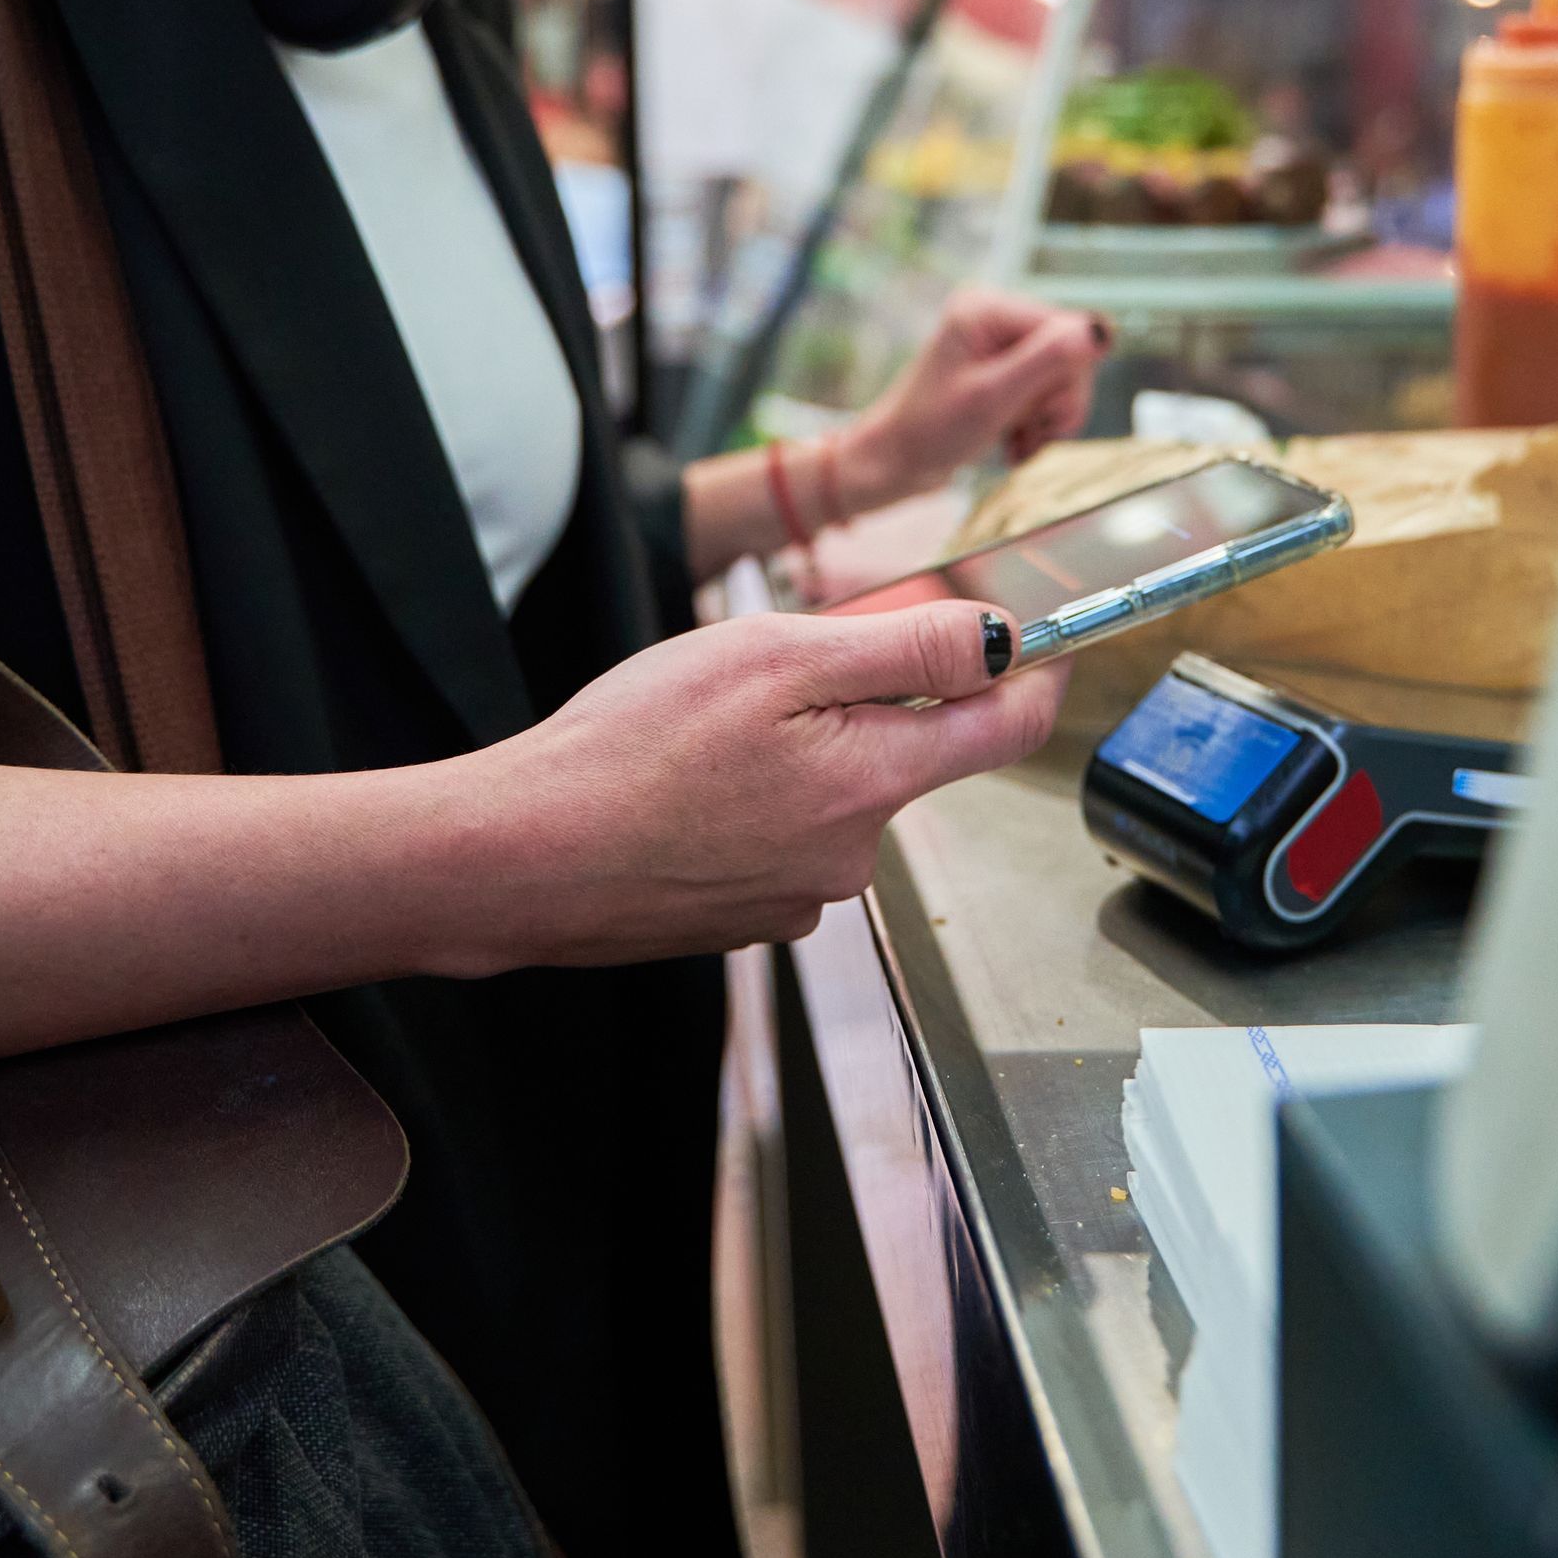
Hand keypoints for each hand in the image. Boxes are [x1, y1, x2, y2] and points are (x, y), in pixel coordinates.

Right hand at [455, 598, 1066, 966]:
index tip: (1037, 639)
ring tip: (702, 733)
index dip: (1030, 674)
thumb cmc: (630, 750)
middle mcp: (853, 857)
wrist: (519, 858)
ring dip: (799, 751)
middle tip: (773, 667)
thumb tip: (996, 642)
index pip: (1004, 731)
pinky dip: (752, 802)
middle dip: (866, 700)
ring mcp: (798, 897)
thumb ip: (900, 648)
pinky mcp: (746, 918)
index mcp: (873, 782)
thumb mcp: (772, 659)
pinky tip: (685, 788)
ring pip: (835, 795)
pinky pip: (780, 838)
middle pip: (906, 754)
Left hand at [842, 287, 1107, 511]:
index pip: (1069, 331)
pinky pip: (1048, 394)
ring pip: (1064, 380)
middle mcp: (997, 318)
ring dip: (1049, 422)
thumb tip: (1099, 330)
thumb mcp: (993, 398)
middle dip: (1057, 404)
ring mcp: (1000, 346)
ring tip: (1019, 444)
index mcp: (988, 309)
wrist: (895, 465)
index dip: (1068, 378)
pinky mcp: (1004, 372)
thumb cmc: (931, 431)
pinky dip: (1039, 426)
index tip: (1042, 416)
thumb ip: (1047, 361)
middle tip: (1030, 435)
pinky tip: (1016, 444)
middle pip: (1070, 356)